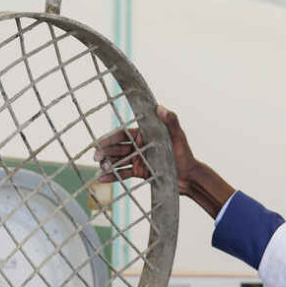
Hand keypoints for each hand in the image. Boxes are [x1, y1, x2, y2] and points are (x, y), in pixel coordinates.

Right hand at [94, 105, 233, 218]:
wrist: (189, 177)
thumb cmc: (185, 154)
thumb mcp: (178, 137)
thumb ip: (171, 121)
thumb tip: (160, 107)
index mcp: (144, 134)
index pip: (123, 134)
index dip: (110, 138)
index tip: (99, 142)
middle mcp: (139, 145)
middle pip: (117, 147)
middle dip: (105, 151)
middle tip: (96, 156)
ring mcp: (138, 159)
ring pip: (118, 160)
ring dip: (108, 163)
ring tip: (101, 168)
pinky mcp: (139, 172)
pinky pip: (123, 173)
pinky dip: (113, 176)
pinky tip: (101, 179)